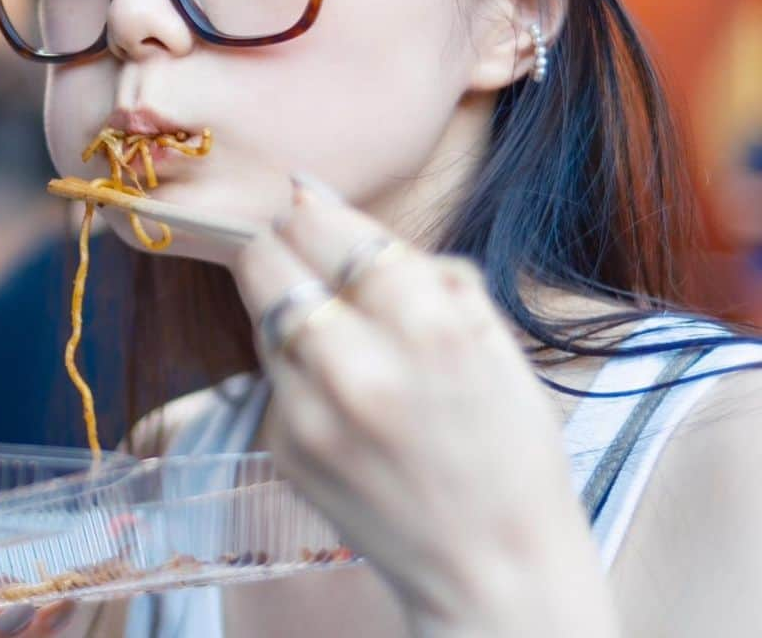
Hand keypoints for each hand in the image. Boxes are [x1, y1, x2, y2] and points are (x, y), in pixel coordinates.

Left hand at [233, 174, 618, 637]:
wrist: (493, 568)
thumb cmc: (507, 445)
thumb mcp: (487, 335)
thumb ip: (413, 265)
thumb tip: (323, 200)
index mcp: (423, 326)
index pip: (323, 227)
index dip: (313, 208)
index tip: (308, 200)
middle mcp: (354, 367)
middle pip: (264, 260)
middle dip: (279, 243)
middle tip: (304, 251)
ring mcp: (308, 414)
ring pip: (261, 313)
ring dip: (287, 304)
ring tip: (336, 334)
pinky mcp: (283, 448)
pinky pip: (271, 374)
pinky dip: (294, 365)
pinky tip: (338, 393)